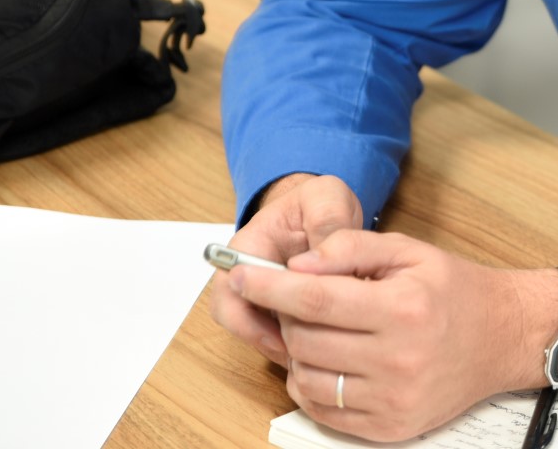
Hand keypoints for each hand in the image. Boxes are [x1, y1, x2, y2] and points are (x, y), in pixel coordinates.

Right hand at [209, 174, 362, 367]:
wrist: (326, 210)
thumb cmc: (320, 202)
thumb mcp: (327, 197)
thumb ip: (326, 220)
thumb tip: (317, 258)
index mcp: (249, 246)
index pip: (230, 292)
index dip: (249, 320)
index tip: (282, 334)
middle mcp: (248, 275)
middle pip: (237, 320)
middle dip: (267, 341)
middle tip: (300, 356)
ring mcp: (262, 294)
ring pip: (258, 333)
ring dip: (283, 348)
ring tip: (316, 359)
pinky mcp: (282, 308)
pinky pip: (279, 335)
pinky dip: (298, 347)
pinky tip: (323, 353)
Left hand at [231, 229, 557, 442]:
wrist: (505, 337)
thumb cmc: (457, 291)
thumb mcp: (411, 251)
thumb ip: (352, 249)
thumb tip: (299, 264)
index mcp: (402, 309)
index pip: (316, 299)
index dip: (271, 287)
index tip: (242, 274)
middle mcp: (398, 359)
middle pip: (306, 341)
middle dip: (286, 316)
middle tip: (297, 300)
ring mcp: (393, 400)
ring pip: (307, 380)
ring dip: (296, 354)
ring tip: (317, 331)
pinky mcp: (390, 428)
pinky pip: (325, 412)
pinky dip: (311, 386)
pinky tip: (328, 362)